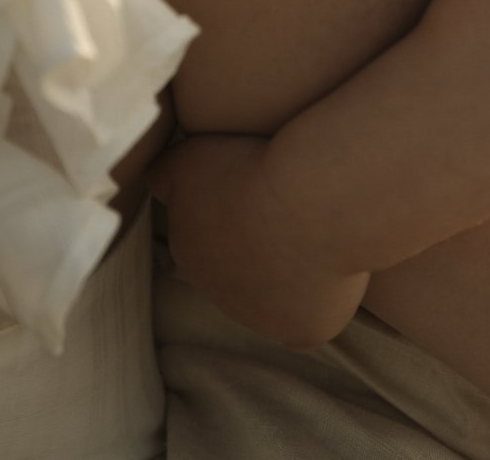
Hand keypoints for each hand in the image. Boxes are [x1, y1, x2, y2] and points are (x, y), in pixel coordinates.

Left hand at [148, 131, 369, 349]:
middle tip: (283, 209)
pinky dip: (323, 296)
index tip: (251, 190)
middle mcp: (219, 295)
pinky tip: (333, 266)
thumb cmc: (249, 172)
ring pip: (274, 296)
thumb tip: (156, 183)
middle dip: (254, 247)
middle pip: (237, 271)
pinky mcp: (303, 331)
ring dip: (288, 272)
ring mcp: (262, 320)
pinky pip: (312, 315)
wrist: (309, 204)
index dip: (229, 213)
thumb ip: (164, 175)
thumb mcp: (187, 158)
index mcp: (189, 250)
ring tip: (311, 231)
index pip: (203, 239)